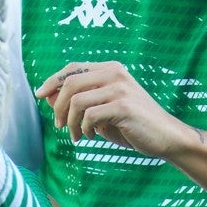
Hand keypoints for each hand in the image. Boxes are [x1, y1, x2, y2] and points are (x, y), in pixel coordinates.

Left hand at [34, 61, 183, 157]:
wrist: (166, 138)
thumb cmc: (131, 125)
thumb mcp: (100, 111)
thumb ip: (77, 101)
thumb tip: (47, 96)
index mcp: (110, 69)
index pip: (72, 69)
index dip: (52, 81)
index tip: (40, 95)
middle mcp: (114, 73)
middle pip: (70, 83)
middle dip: (58, 106)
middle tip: (60, 125)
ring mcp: (120, 88)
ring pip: (76, 100)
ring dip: (70, 121)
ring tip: (76, 135)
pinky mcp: (123, 106)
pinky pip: (89, 115)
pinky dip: (84, 128)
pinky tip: (91, 136)